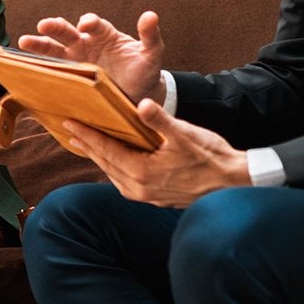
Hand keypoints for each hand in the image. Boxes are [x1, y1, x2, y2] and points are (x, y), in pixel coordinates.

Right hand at [18, 11, 166, 104]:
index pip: (95, 25)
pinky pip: (53, 71)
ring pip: (54, 50)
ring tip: (24, 42)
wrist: (137, 96)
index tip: (86, 24)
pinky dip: (40, 69)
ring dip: (40, 45)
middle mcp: (86, 44)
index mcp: (105, 35)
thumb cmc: (144, 71)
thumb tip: (151, 15)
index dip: (90, 22)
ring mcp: (76, 61)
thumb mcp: (151, 54)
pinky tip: (25, 68)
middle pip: (68, 32)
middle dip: (56, 28)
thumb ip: (150, 36)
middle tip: (44, 25)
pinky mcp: (70, 78)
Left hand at [63, 98, 248, 207]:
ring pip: (114, 175)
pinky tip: (115, 160)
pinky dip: (115, 168)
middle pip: (105, 164)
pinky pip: (125, 182)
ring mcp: (147, 197)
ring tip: (87, 144)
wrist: (234, 184)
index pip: (107, 150)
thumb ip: (160, 120)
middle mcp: (140, 189)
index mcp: (143, 172)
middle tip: (70, 130)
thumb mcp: (185, 134)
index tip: (70, 123)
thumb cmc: (212, 158)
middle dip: (88, 146)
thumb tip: (141, 104)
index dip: (87, 135)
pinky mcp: (155, 199)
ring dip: (100, 158)